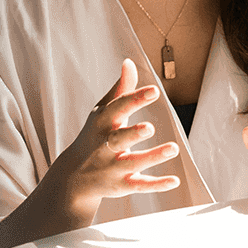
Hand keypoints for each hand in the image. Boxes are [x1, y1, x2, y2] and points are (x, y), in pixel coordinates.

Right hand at [44, 59, 181, 213]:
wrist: (73, 176)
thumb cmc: (93, 135)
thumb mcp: (102, 112)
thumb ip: (120, 89)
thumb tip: (129, 62)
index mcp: (102, 123)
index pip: (118, 109)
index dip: (135, 99)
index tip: (154, 91)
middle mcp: (105, 146)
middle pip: (119, 139)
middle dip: (133, 133)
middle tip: (150, 128)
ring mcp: (112, 168)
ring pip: (133, 163)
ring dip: (152, 157)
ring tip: (173, 148)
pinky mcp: (121, 186)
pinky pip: (139, 186)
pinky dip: (157, 184)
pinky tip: (175, 180)